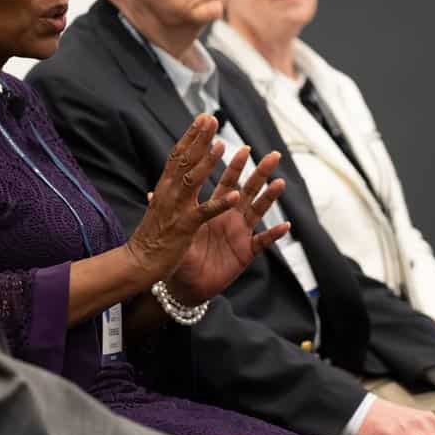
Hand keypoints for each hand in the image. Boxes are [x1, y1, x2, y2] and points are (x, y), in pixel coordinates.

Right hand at [126, 115, 238, 281]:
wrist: (139, 262)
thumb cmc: (151, 236)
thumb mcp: (157, 209)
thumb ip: (164, 194)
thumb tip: (161, 183)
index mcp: (164, 187)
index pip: (177, 156)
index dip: (191, 136)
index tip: (203, 118)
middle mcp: (169, 193)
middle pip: (185, 160)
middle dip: (199, 139)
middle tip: (212, 119)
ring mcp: (176, 209)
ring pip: (193, 181)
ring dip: (207, 163)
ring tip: (222, 146)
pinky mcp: (185, 227)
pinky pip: (205, 213)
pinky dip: (220, 204)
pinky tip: (235, 195)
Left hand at [168, 144, 288, 304]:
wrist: (185, 285)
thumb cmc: (181, 255)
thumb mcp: (177, 230)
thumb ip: (170, 213)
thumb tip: (149, 193)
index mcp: (215, 209)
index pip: (227, 183)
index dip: (235, 167)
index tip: (244, 148)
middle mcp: (231, 218)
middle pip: (249, 190)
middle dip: (261, 173)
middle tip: (273, 155)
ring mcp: (240, 234)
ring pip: (258, 211)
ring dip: (269, 197)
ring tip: (280, 183)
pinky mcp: (245, 252)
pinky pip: (262, 242)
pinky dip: (273, 234)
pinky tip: (285, 225)